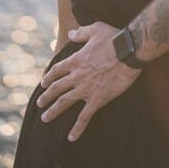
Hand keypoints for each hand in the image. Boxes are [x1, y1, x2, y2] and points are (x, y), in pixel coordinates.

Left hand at [36, 22, 139, 140]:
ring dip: (53, 111)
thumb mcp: (95, 29)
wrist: (129, 51)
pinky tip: (71, 138)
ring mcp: (86, 89)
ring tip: (45, 118)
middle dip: (46, 96)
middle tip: (39, 104)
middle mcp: (77, 75)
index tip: (43, 83)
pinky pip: (84, 117)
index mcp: (76, 60)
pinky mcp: (98, 99)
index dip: (48, 77)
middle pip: (56, 88)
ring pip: (64, 102)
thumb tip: (70, 33)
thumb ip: (80, 33)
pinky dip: (77, 128)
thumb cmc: (114, 38)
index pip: (56, 70)